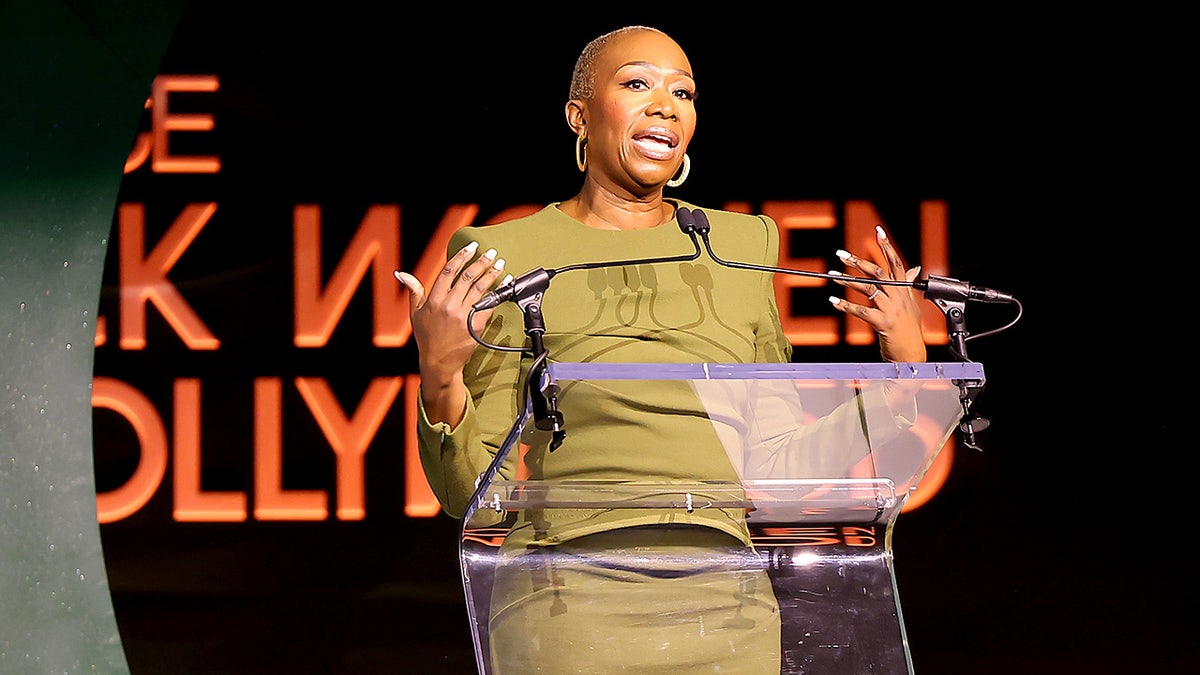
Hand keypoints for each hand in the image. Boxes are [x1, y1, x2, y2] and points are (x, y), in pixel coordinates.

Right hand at [394, 240, 509, 424]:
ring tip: (500, 264)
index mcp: (434, 299)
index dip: (461, 256)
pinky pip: (489, 304)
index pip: (449, 271)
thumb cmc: (426, 337)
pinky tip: (505, 283)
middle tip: (492, 252)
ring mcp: (463, 315)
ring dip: (492, 274)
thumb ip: (413, 290)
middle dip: (481, 262)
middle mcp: (448, 304)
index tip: (471, 247)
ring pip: (480, 289)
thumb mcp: (415, 313)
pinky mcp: (475, 324)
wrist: (439, 361)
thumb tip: (402, 274)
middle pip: (467, 277)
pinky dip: (498, 292)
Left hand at [829, 225, 927, 362]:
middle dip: (859, 261)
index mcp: (905, 291)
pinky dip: (846, 306)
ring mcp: (892, 310)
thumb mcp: (911, 306)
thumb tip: (913, 268)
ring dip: (847, 281)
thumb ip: (908, 286)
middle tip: (841, 254)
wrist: (912, 356)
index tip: (878, 231)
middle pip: (879, 273)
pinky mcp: (883, 324)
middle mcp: (899, 297)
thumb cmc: (909, 330)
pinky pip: (861, 311)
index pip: (896, 263)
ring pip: (868, 289)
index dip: (888, 246)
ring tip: (832, 276)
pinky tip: (834, 301)